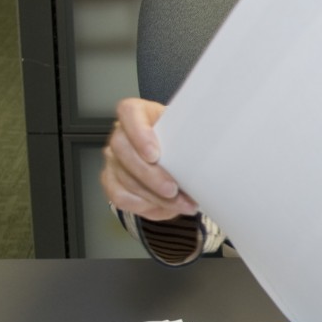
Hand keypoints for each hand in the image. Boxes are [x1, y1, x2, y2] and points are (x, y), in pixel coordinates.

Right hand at [100, 98, 197, 220]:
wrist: (177, 158)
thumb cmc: (181, 141)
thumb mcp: (188, 132)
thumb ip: (191, 135)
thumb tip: (209, 150)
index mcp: (139, 113)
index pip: (129, 113)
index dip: (139, 134)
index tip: (155, 154)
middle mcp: (121, 134)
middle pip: (123, 151)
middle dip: (150, 175)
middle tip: (173, 189)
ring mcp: (114, 159)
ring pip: (124, 179)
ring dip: (155, 198)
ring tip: (181, 204)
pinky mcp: (112, 181)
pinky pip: (121, 198)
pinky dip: (146, 207)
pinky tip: (166, 208)